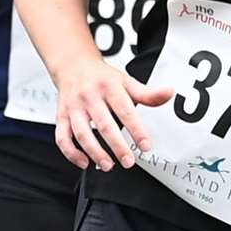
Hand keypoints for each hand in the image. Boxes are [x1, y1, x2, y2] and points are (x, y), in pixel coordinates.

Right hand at [54, 53, 172, 170]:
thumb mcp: (126, 81)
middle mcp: (90, 97)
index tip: (146, 145)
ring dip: (95, 152)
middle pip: (104, 125)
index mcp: (109, 87)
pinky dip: (71, 153)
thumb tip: (169, 93)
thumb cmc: (102, 77)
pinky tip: (84, 162)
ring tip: (108, 165)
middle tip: (128, 161)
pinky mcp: (61, 116)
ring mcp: (74, 108)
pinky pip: (62, 137)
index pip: (125, 110)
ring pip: (82, 133)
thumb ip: (148, 93)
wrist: (73, 65)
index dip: (136, 129)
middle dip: (117, 146)